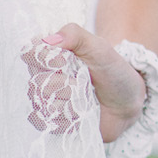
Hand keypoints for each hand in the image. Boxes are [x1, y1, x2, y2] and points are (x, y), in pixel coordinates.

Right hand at [41, 24, 146, 142]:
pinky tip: (82, 113)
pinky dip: (68, 118)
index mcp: (50, 55)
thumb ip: (75, 35)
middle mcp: (43, 77)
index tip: (65, 59)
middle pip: (36, 81)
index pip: (29, 54)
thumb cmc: (113, 71)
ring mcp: (46, 101)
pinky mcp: (51, 122)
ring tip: (87, 97)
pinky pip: (47, 123)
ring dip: (70, 101)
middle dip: (65, 83)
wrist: (128, 101)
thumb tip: (47, 40)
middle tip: (84, 81)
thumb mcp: (99, 47)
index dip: (45, 58)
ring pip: (42, 103)